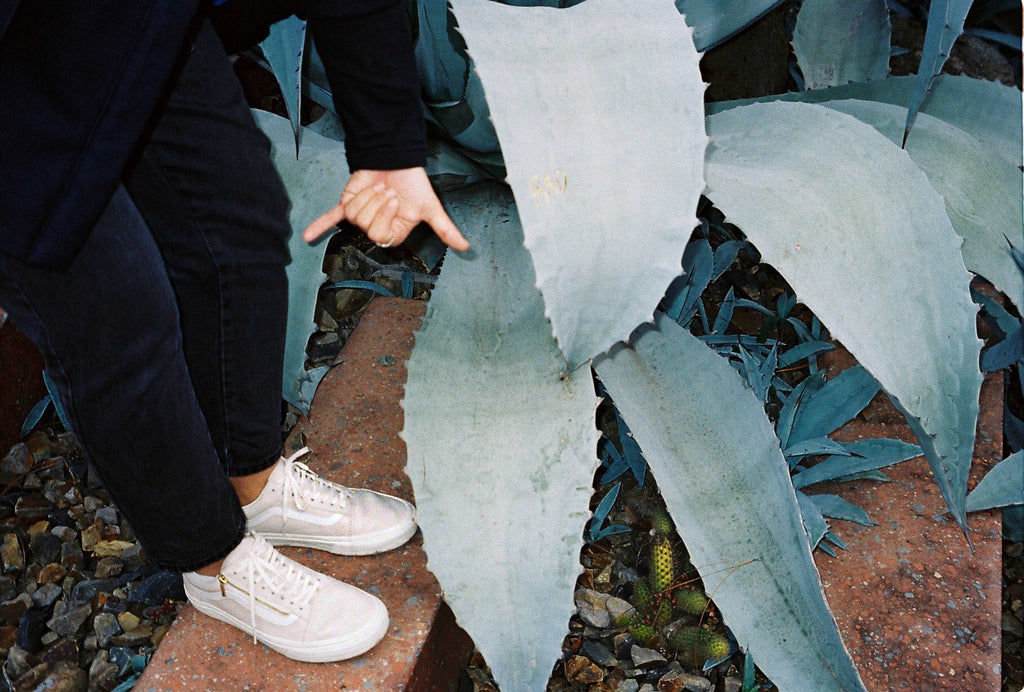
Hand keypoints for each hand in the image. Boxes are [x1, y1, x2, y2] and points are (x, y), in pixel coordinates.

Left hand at [302, 167, 468, 250]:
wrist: (396, 158)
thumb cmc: (413, 183)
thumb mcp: (430, 206)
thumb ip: (444, 228)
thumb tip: (465, 247)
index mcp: (394, 231)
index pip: (382, 235)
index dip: (386, 216)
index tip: (396, 200)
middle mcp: (375, 225)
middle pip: (366, 225)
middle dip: (375, 202)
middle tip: (386, 190)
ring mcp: (360, 215)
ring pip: (353, 214)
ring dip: (364, 195)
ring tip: (376, 185)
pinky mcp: (347, 203)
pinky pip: (332, 217)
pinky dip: (318, 226)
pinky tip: (307, 237)